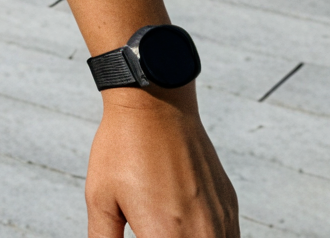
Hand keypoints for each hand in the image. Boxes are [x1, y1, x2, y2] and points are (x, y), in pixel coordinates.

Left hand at [86, 88, 238, 236]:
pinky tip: (189, 232)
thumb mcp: (100, 199)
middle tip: (153, 231)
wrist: (155, 104)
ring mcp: (221, 218)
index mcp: (166, 235)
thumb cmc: (122, 148)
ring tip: (167, 229)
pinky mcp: (229, 204)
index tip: (143, 237)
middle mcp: (203, 232)